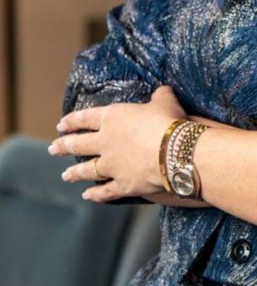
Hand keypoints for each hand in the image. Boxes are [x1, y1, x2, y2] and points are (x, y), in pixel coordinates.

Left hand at [48, 85, 186, 201]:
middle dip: (64, 147)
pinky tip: (88, 195)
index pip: (85, 118)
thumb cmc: (168, 122)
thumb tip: (163, 90)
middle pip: (79, 145)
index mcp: (112, 118)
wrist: (175, 151)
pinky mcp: (122, 184)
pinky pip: (105, 191)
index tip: (61, 125)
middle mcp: (105, 142)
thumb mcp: (165, 101)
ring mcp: (111, 166)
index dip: (72, 121)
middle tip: (53, 149)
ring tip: (65, 176)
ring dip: (75, 173)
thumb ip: (159, 96)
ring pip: (87, 170)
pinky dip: (95, 194)